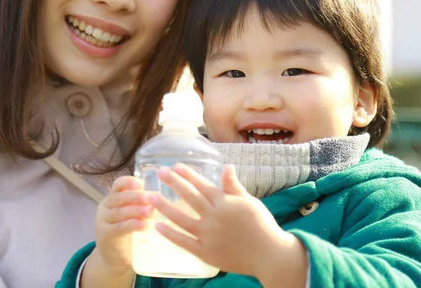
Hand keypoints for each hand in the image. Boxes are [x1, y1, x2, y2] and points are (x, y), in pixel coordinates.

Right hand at [93, 176, 151, 273]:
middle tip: (150, 198)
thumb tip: (158, 196)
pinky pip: (119, 227)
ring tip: (151, 212)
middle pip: (118, 197)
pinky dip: (133, 225)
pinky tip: (145, 225)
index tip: (142, 184)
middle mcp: (105, 207)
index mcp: (113, 198)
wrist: (113, 256)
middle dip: (135, 196)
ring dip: (136, 210)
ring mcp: (103, 221)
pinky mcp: (105, 235)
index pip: (118, 185)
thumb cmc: (126, 231)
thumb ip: (140, 204)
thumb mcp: (132, 214)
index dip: (129, 182)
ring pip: (119, 212)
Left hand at [149, 163, 306, 282]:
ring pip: (181, 219)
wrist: (269, 255)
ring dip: (165, 207)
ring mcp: (208, 235)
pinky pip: (184, 242)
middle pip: (189, 197)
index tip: (175, 166)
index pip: (202, 185)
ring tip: (151, 197)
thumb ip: (233, 186)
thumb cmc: (262, 226)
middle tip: (159, 173)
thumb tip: (226, 167)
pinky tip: (158, 226)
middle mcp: (214, 217)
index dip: (188, 175)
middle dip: (173, 183)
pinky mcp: (206, 252)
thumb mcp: (249, 201)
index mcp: (225, 202)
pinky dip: (170, 234)